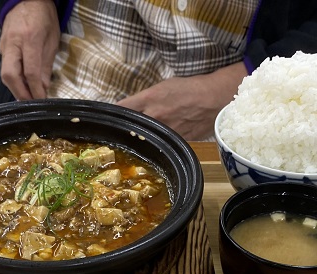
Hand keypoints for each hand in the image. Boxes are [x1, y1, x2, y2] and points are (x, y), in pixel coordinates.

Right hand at [0, 0, 60, 99]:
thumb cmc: (44, 17)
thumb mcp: (52, 39)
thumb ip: (46, 64)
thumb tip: (43, 87)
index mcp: (29, 39)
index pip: (30, 72)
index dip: (35, 90)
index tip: (42, 101)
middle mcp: (13, 43)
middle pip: (10, 75)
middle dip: (20, 93)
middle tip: (31, 105)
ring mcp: (4, 45)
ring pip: (5, 73)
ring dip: (16, 89)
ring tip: (28, 97)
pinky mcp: (2, 47)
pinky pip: (6, 67)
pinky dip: (14, 79)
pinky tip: (24, 84)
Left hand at [116, 62, 246, 140]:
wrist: (213, 98)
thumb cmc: (189, 88)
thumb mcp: (164, 86)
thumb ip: (146, 98)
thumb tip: (133, 107)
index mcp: (149, 98)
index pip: (121, 108)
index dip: (111, 115)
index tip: (103, 119)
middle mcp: (154, 116)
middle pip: (130, 127)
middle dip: (123, 130)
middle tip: (116, 134)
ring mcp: (165, 130)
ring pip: (145, 138)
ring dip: (140, 139)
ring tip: (136, 140)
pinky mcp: (176, 140)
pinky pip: (161, 144)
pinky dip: (157, 144)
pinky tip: (156, 144)